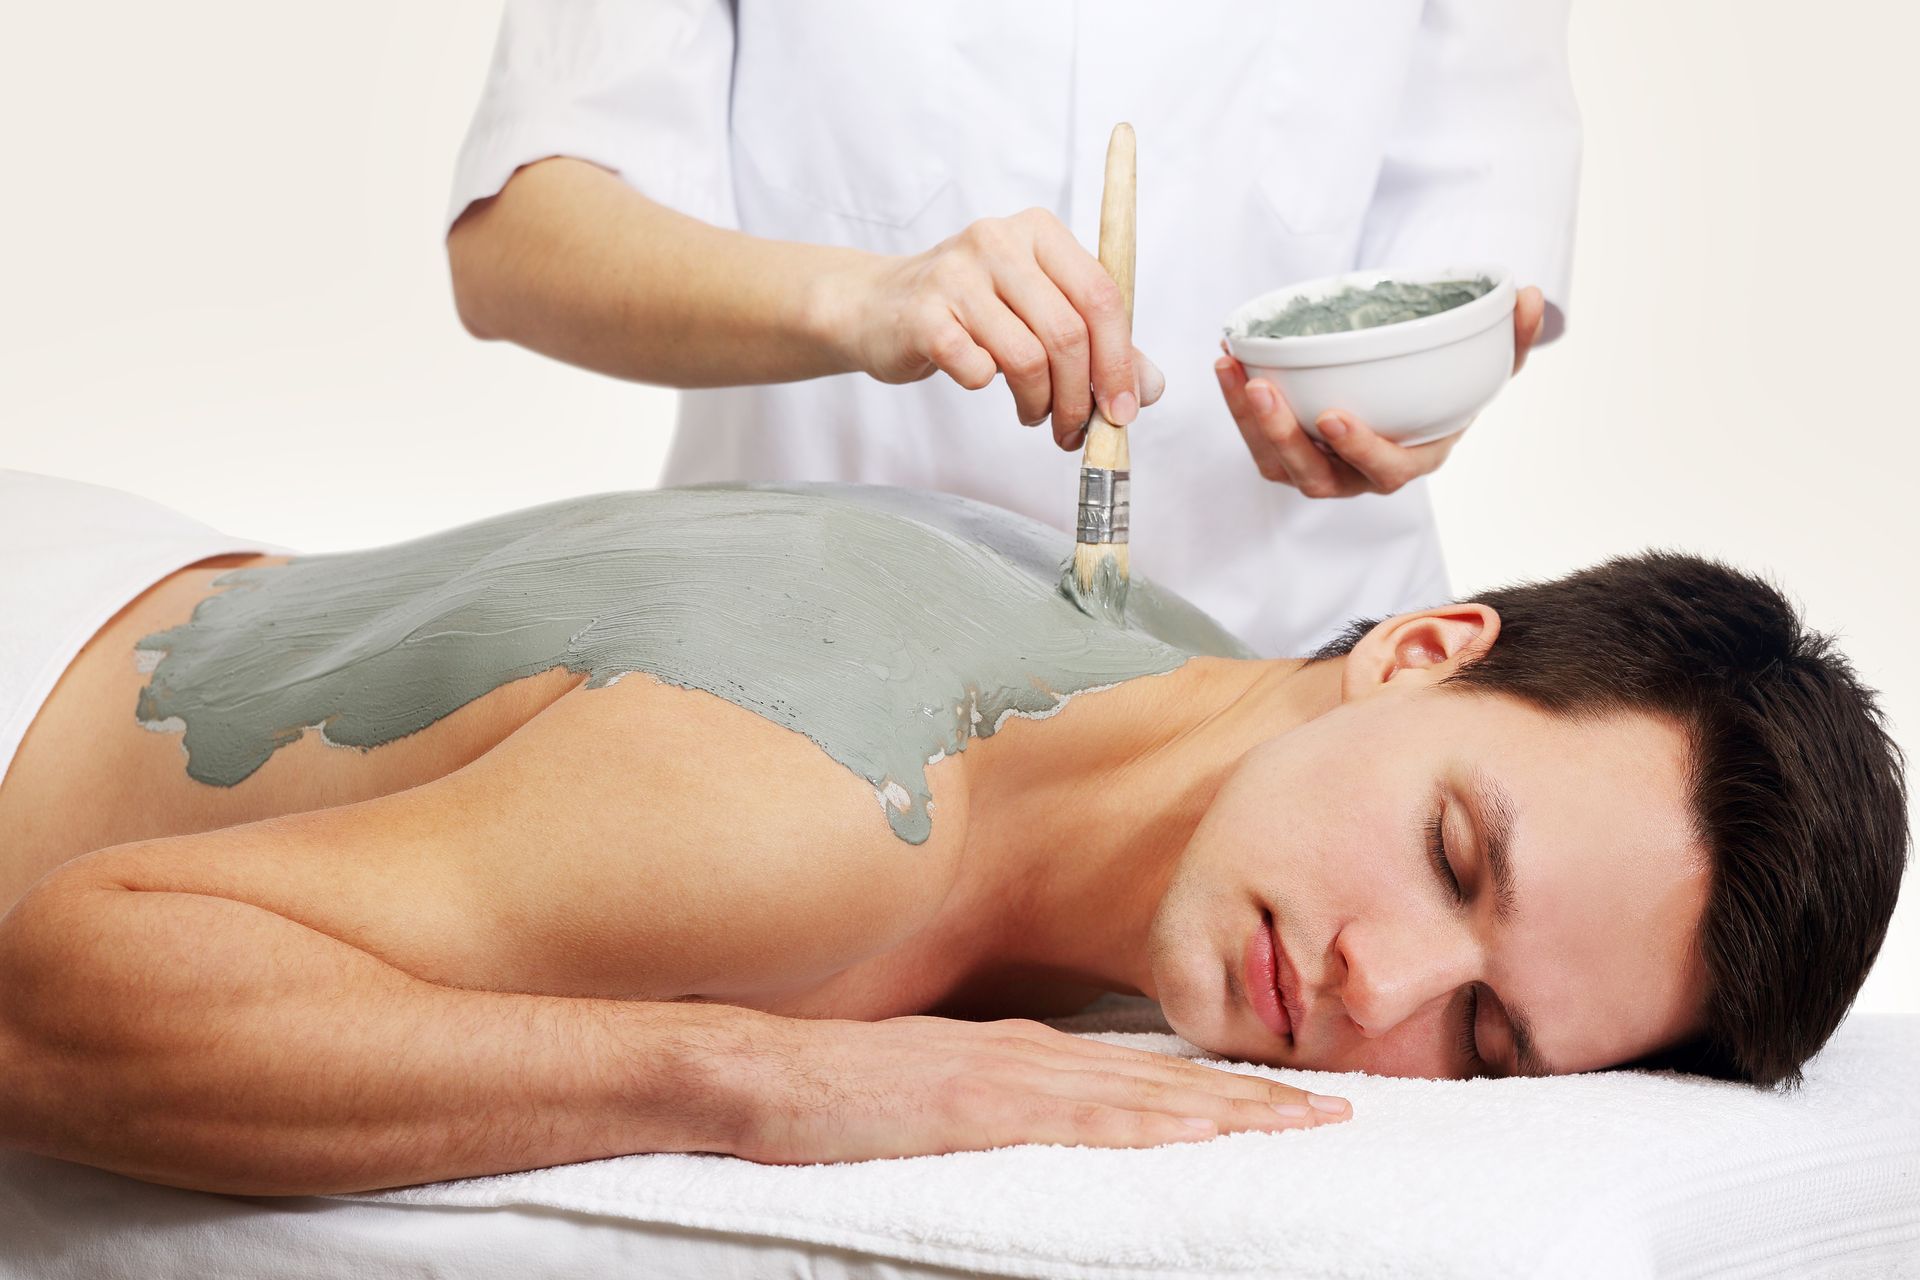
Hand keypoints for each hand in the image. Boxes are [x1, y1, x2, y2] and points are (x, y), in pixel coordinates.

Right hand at [730, 1013, 1349, 1164]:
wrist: (764, 1074)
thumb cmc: (838, 1092)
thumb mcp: (936, 1089)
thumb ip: (998, 1099)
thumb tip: (1050, 1122)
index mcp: (1024, 1051)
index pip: (1143, 1074)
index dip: (1222, 1089)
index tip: (1287, 1100)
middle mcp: (1033, 1054)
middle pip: (1165, 1080)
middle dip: (1256, 1097)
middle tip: (1338, 1108)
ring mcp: (1009, 1076)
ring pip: (1144, 1093)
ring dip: (1231, 1109)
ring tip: (1303, 1122)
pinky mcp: (979, 1105)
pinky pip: (1080, 1117)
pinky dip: (1150, 1123)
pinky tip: (1199, 1131)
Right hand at [833, 209, 1164, 448]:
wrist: (878, 307)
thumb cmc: (971, 311)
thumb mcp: (1038, 311)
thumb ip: (1098, 344)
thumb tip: (1148, 389)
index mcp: (1040, 231)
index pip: (1102, 295)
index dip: (1120, 360)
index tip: (1125, 409)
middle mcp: (999, 240)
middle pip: (1068, 333)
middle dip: (1080, 396)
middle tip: (1074, 429)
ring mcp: (957, 274)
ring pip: (1027, 358)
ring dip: (1039, 403)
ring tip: (1033, 413)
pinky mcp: (924, 315)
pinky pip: (978, 369)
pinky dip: (988, 388)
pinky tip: (982, 381)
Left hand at [1216, 284, 1547, 497]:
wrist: (1410, 402)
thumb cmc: (1447, 388)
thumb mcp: (1487, 364)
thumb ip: (1513, 337)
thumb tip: (1533, 295)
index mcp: (1412, 459)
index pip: (1386, 471)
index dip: (1361, 450)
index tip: (1336, 416)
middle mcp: (1361, 475)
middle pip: (1316, 477)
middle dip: (1284, 437)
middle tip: (1262, 389)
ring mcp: (1322, 468)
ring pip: (1278, 464)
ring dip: (1249, 423)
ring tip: (1234, 369)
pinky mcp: (1290, 453)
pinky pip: (1258, 443)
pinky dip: (1237, 407)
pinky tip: (1228, 360)